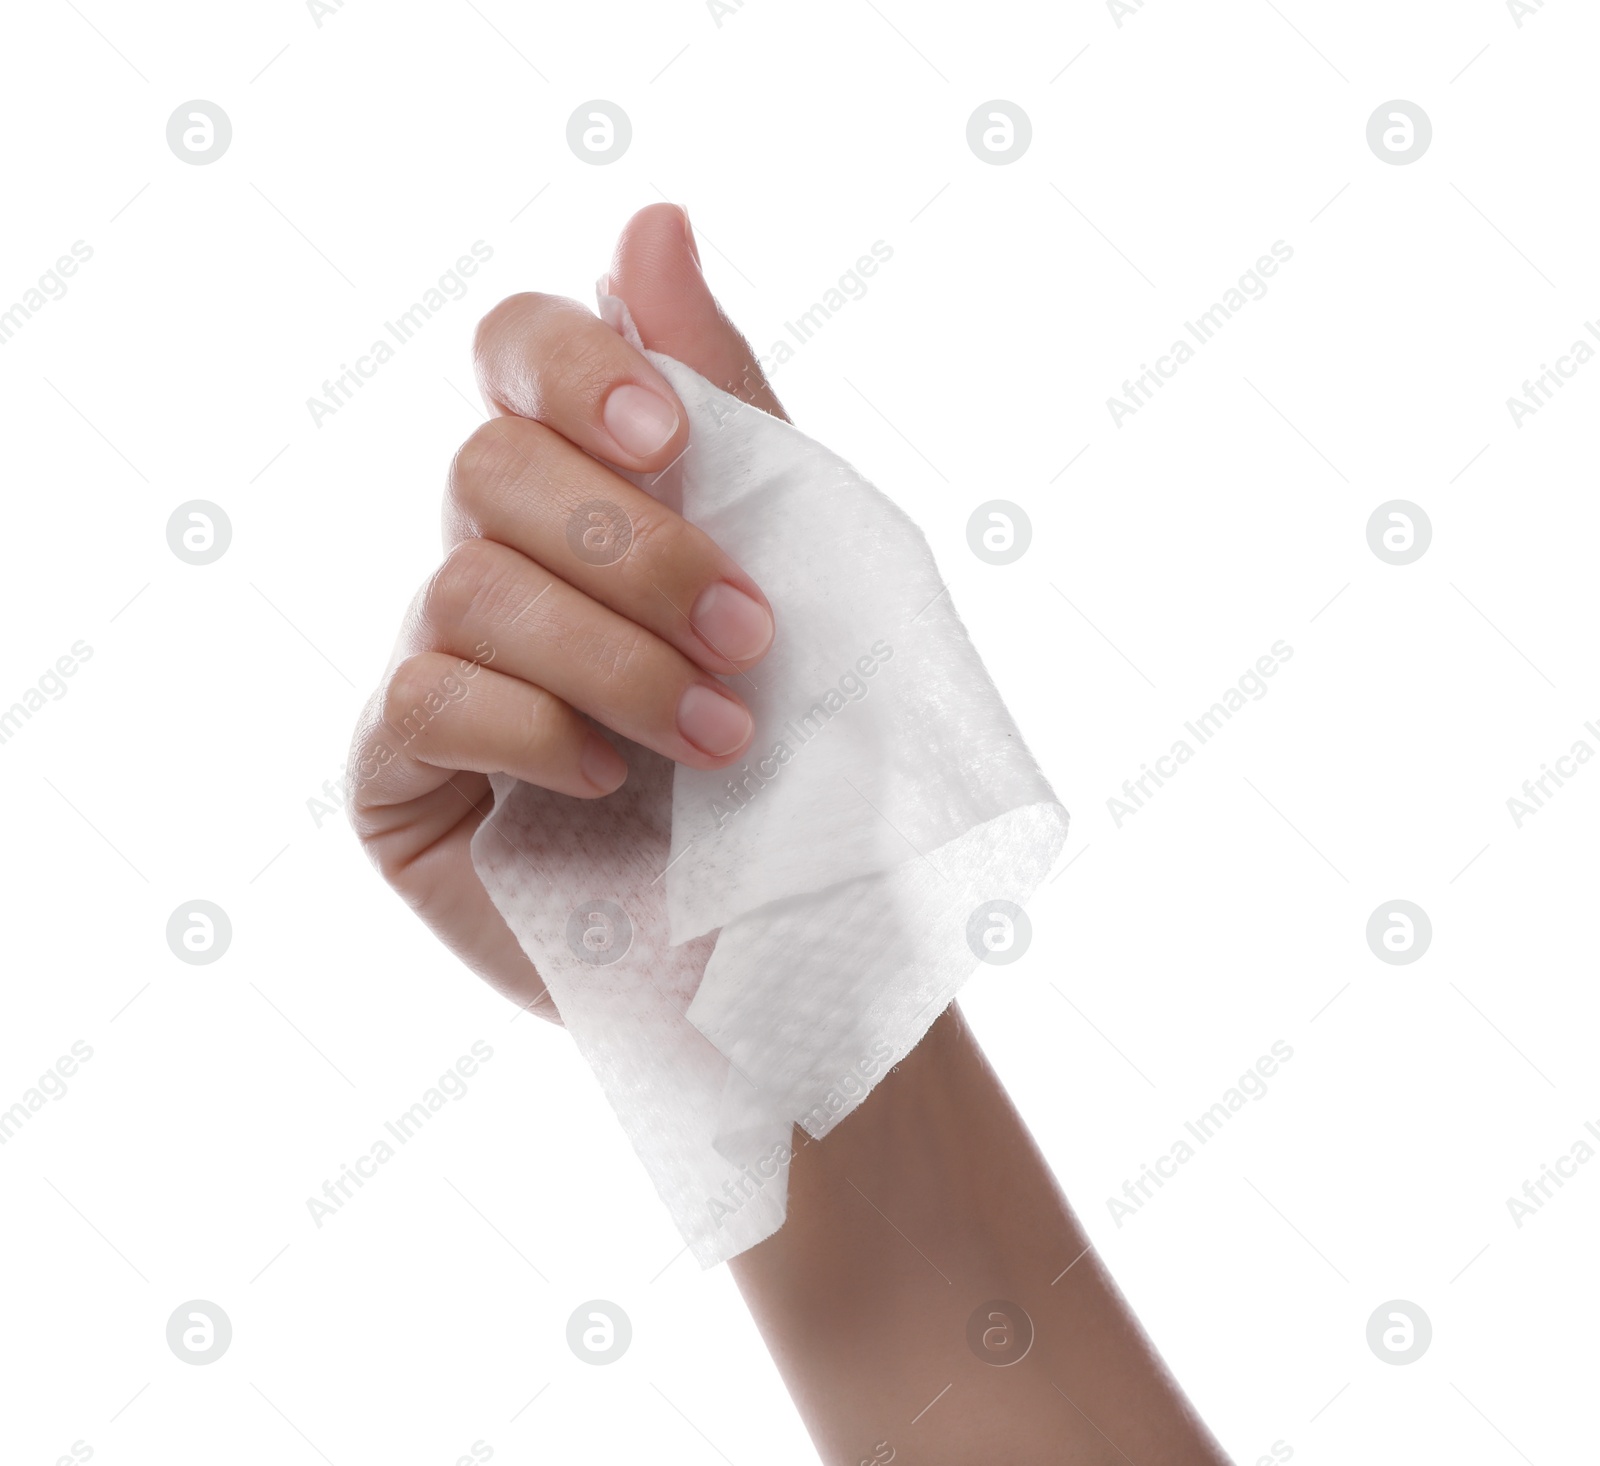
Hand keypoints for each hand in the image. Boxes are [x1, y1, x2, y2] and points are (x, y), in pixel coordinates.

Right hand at [346, 203, 785, 1019]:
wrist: (790, 941)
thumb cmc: (800, 752)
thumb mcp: (793, 561)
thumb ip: (721, 402)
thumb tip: (647, 216)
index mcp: (586, 490)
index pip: (520, 349)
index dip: (578, 369)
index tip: (674, 439)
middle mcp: (492, 555)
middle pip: (488, 461)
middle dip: (637, 549)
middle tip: (755, 636)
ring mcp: (431, 659)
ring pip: (467, 583)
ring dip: (615, 658)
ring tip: (723, 742)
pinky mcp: (393, 771)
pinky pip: (424, 697)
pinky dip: (532, 728)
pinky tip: (602, 782)